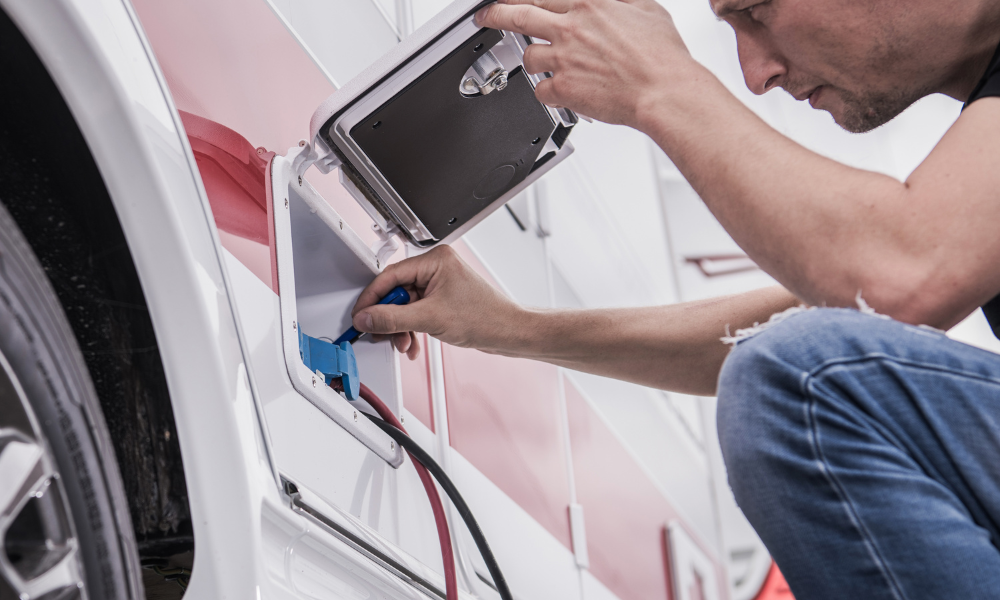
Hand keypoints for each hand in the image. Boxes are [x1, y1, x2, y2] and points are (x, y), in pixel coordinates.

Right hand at [351, 246, 523, 358]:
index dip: (372, 298)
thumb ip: (392, 319)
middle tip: (381, 333)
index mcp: (435, 260)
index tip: (361, 316)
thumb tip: (367, 318)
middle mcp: (436, 268)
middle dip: (389, 318)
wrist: (508, 333)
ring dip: (400, 328)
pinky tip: (413, 344)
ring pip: (405, 306)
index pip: (390, 275)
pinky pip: (416, 313)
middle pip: (396, 292)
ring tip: (403, 343)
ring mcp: (439, 284)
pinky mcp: (442, 300)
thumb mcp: (430, 319)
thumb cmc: (485, 317)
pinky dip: (412, 329)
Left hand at [476, 0, 694, 128]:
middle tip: (484, 17)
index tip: (510, 0)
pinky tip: (558, 92)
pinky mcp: (564, 88)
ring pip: (528, 57)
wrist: (663, 90)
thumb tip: (613, 1)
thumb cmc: (661, 56)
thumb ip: (620, 1)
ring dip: (533, 61)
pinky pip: (540, 90)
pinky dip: (547, 92)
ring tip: (544, 65)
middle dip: (495, 15)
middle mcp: (571, 29)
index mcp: (590, 5)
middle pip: (519, 16)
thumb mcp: (646, 8)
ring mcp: (564, 59)